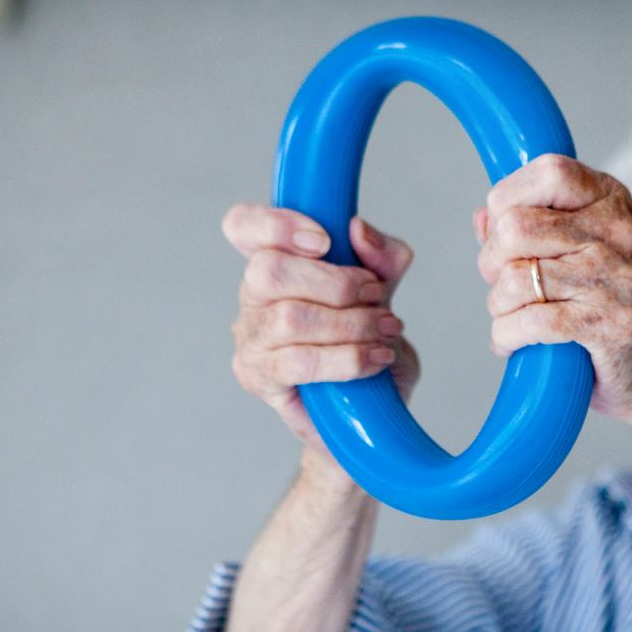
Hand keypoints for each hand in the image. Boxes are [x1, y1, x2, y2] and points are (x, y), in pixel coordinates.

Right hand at [224, 204, 419, 453]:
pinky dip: (346, 358)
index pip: (243, 226)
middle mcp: (253, 296)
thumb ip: (381, 255)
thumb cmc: (370, 340)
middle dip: (336, 283)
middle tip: (375, 297)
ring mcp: (250, 338)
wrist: (373, 407)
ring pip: (289, 318)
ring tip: (385, 331)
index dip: (275, 225)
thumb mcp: (389, 290)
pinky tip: (375, 358)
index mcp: (276, 261)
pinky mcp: (260, 377)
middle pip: (269, 270)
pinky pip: (298, 362)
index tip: (325, 240)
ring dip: (350, 324)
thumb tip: (359, 231)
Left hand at [474, 154, 631, 422]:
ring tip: (515, 316)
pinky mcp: (602, 324)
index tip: (506, 234)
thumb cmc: (610, 303)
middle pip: (514, 228)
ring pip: (514, 278)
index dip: (508, 200)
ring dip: (499, 307)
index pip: (547, 171)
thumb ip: (533, 226)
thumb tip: (482, 217)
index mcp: (610, 200)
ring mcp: (611, 278)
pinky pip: (527, 322)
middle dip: (492, 262)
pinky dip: (506, 337)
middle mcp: (614, 232)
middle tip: (506, 284)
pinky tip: (514, 342)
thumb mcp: (583, 249)